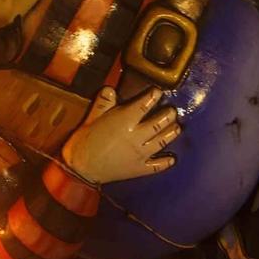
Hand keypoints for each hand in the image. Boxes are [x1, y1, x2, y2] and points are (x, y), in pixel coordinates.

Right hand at [61, 85, 178, 183]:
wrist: (80, 168)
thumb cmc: (85, 140)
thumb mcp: (92, 118)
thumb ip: (103, 103)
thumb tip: (111, 89)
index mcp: (124, 122)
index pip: (144, 106)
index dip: (153, 97)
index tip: (158, 92)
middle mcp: (136, 137)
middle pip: (157, 123)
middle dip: (168, 115)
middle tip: (173, 110)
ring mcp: (139, 154)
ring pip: (161, 142)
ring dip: (171, 134)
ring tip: (177, 127)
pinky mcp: (138, 169)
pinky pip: (156, 166)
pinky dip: (165, 163)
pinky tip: (171, 159)